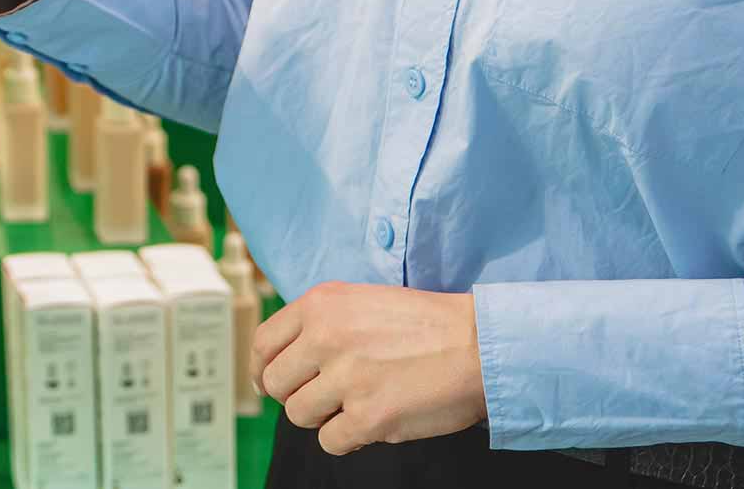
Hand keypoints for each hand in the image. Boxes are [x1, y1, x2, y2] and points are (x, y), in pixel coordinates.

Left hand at [253, 283, 486, 455]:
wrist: (480, 345)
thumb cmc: (426, 325)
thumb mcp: (362, 302)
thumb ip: (321, 324)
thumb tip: (284, 360)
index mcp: (320, 305)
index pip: (263, 344)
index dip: (263, 370)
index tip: (273, 384)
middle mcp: (326, 338)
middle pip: (276, 384)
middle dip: (296, 396)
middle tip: (324, 398)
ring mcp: (347, 378)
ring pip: (299, 415)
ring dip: (324, 417)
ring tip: (357, 404)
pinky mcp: (369, 416)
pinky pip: (331, 441)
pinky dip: (349, 438)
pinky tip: (374, 420)